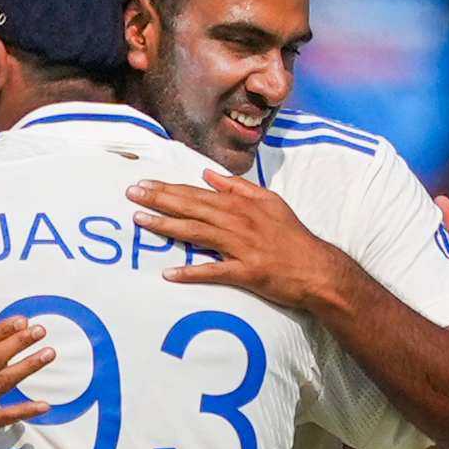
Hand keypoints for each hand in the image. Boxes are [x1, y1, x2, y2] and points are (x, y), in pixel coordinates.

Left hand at [127, 170, 355, 311]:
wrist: (318, 269)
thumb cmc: (292, 236)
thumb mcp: (270, 202)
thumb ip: (239, 187)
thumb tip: (208, 175)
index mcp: (242, 205)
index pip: (198, 193)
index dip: (170, 188)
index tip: (145, 183)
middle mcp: (239, 221)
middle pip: (192, 208)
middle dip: (160, 199)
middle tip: (131, 194)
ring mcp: (242, 247)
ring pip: (198, 233)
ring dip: (167, 226)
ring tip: (141, 220)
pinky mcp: (247, 272)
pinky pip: (214, 272)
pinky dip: (192, 272)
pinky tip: (169, 273)